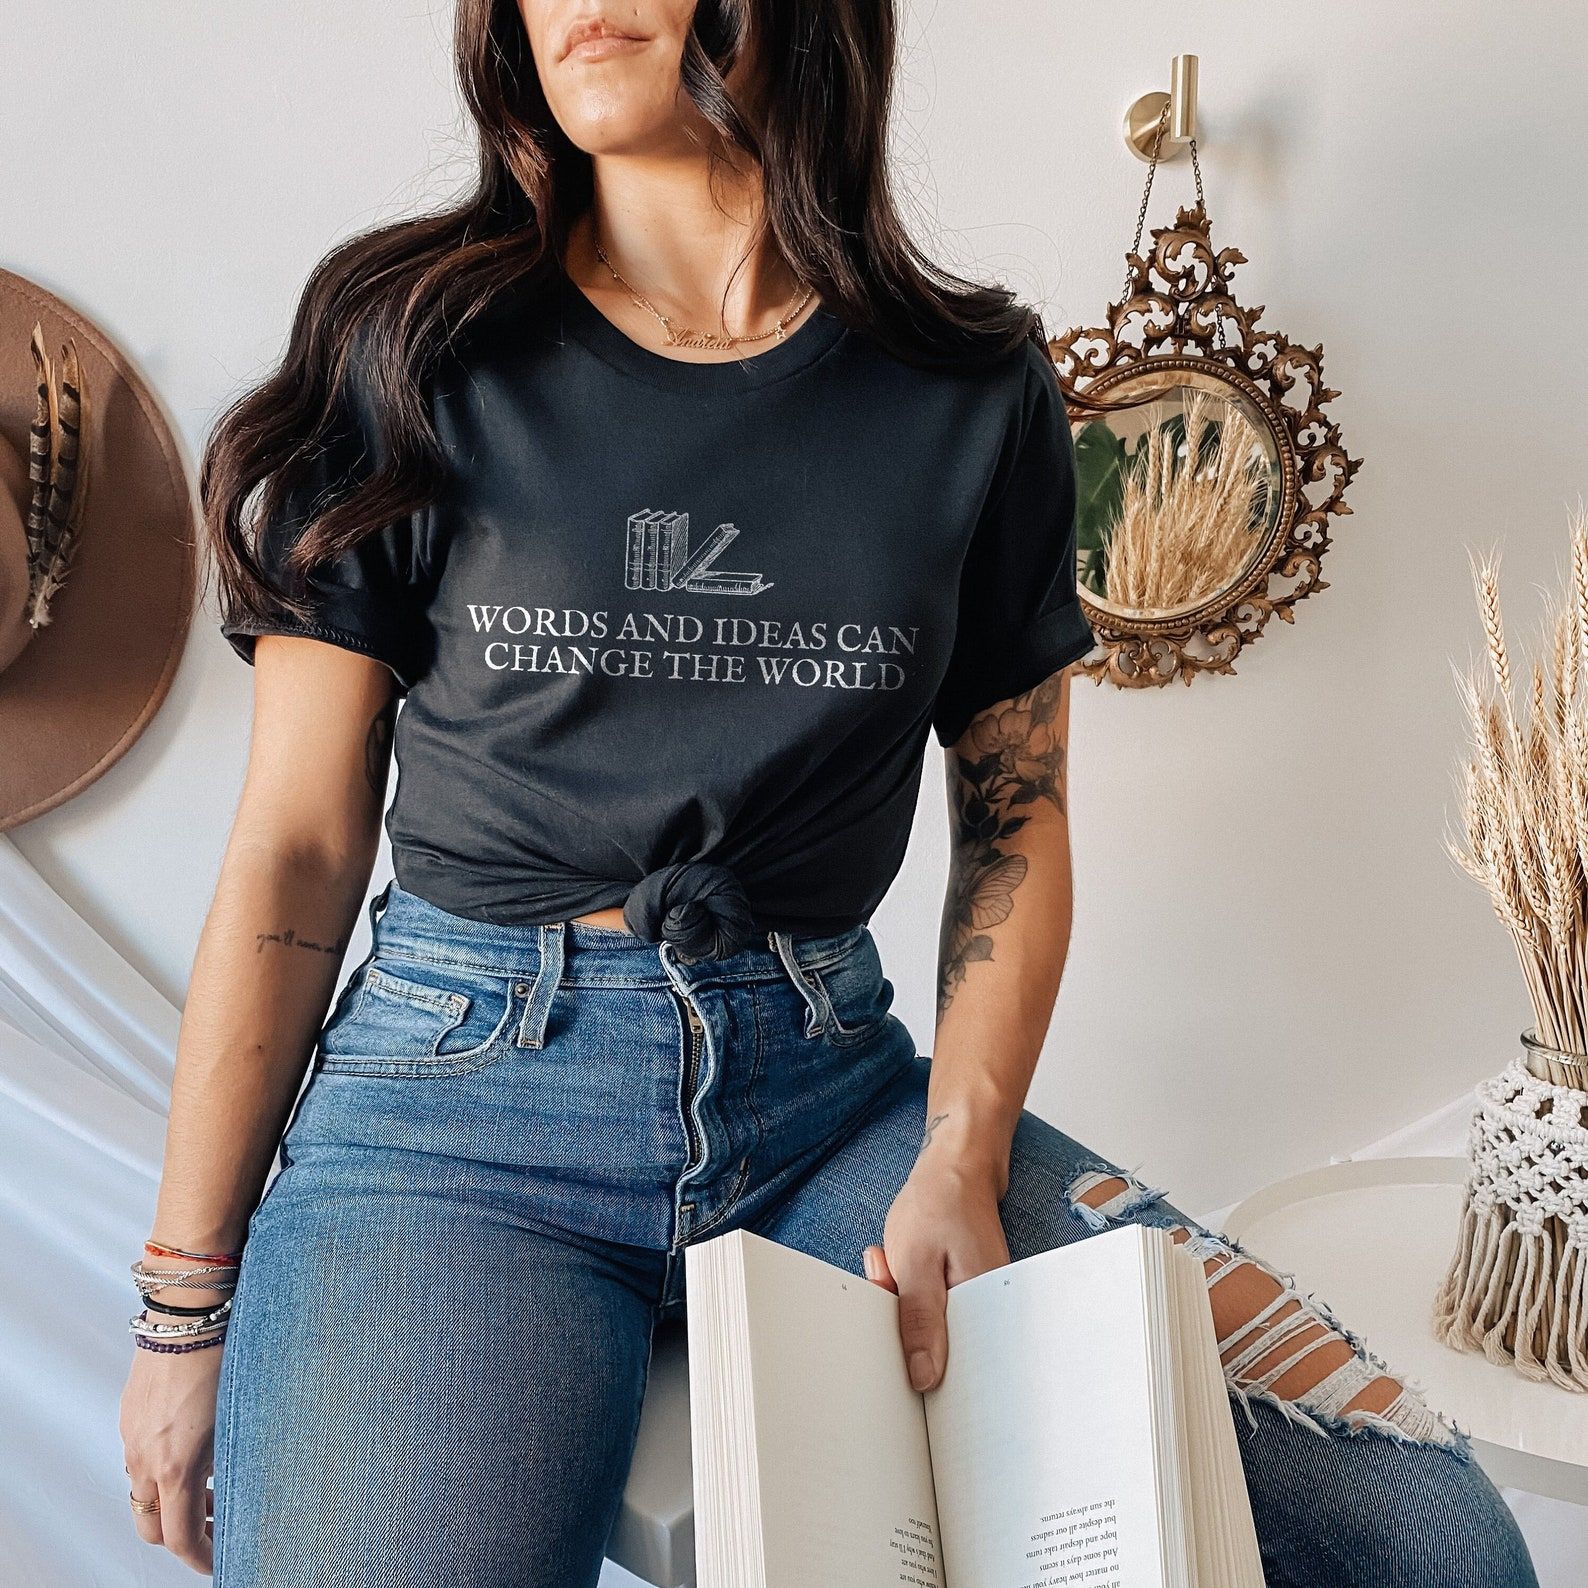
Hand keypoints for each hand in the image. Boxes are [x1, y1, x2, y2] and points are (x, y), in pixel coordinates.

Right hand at [119, 1340, 223, 1571]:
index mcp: (176, 1468)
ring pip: (144, 1492)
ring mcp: (132, 1440)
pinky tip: (192, 1449)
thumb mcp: (236, 1421)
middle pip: (152, 1526)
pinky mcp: (129, 1418)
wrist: (187, 1318)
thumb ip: (225, 1463)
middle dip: (181, 1535)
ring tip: (210, 1487)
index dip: (200, 1556)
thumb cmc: (224, 1362)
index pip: (179, 1537)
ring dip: (172, 1501)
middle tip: (215, 1525)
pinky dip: (162, 1470)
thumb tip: (226, 1488)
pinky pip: (139, 1459)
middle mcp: (145, 1461)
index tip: (219, 1560)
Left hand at [863, 1157, 1009, 1392]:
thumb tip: (924, 1377)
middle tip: (886, 1277)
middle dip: (899, 1323)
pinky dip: (906, 1291)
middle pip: (936, 1350)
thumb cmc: (940, 1204)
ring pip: (927, 1328)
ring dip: (898, 1302)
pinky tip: (897, 1263)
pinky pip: (928, 1309)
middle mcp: (987, 1313)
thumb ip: (918, 1319)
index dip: (920, 1368)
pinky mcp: (961, 1293)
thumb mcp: (916, 1262)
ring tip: (890, 1261)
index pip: (959, 1372)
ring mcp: (974, 1303)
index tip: (889, 1345)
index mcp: (986, 1312)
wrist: (956, 1167)